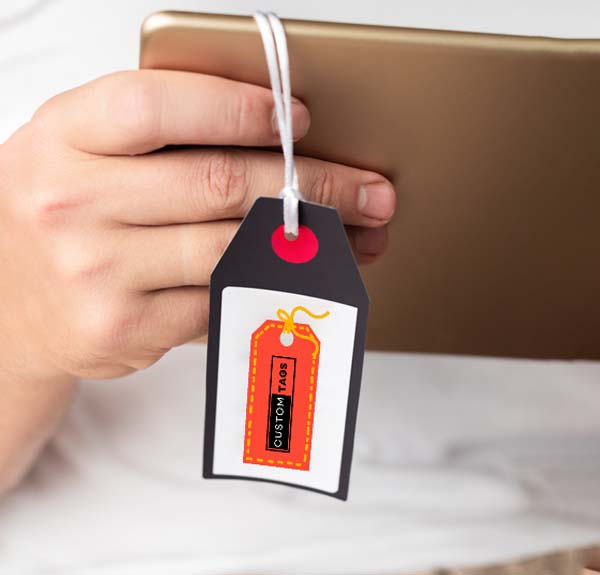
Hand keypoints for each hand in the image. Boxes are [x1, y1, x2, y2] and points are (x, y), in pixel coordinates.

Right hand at [0, 70, 394, 380]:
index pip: (162, 106)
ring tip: (359, 233)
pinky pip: (218, 298)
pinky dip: (270, 284)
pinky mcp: (124, 327)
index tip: (299, 119)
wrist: (9, 304)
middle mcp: (73, 203)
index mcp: (64, 137)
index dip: (241, 108)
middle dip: (312, 186)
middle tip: (369, 190)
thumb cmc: (61, 213)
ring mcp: (97, 273)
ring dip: (309, 242)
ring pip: (231, 249)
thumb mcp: (82, 151)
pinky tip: (306, 273)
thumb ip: (158, 132)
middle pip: (218, 184)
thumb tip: (270, 133)